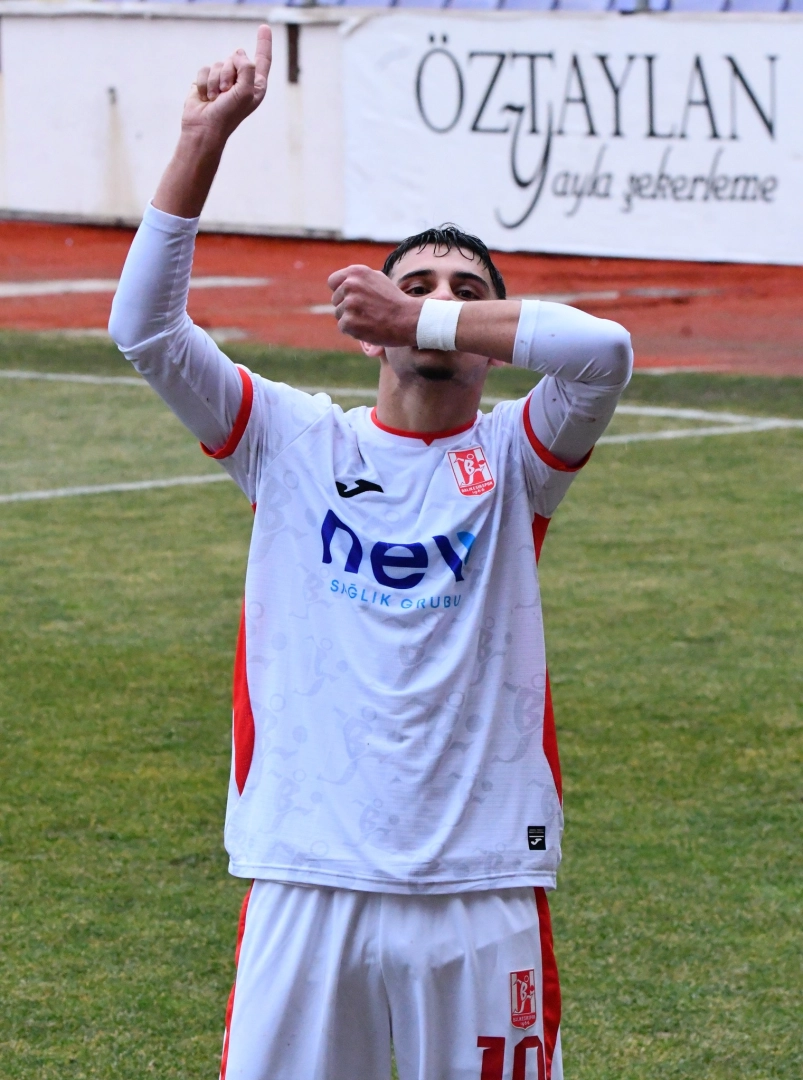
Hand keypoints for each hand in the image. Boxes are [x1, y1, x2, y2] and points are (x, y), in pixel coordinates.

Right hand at [182, 25, 272, 144]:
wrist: (205, 128)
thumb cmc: (228, 114)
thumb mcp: (246, 92)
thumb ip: (247, 68)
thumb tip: (238, 53)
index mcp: (255, 85)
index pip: (262, 60)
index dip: (263, 43)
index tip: (264, 27)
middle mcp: (241, 81)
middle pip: (236, 57)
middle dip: (229, 72)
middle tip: (226, 92)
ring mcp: (223, 80)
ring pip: (219, 63)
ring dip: (215, 81)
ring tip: (216, 98)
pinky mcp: (207, 81)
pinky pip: (205, 69)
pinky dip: (204, 83)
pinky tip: (205, 97)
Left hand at [328, 265, 421, 346]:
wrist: (407, 319)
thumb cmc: (394, 300)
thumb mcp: (378, 279)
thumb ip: (358, 279)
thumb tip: (342, 283)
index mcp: (356, 272)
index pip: (333, 282)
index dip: (341, 291)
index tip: (351, 298)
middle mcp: (350, 285)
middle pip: (336, 300)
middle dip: (347, 307)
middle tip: (367, 311)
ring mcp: (349, 304)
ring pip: (339, 314)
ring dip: (350, 319)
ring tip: (369, 318)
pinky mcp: (349, 322)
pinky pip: (343, 327)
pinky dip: (353, 330)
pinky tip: (368, 327)